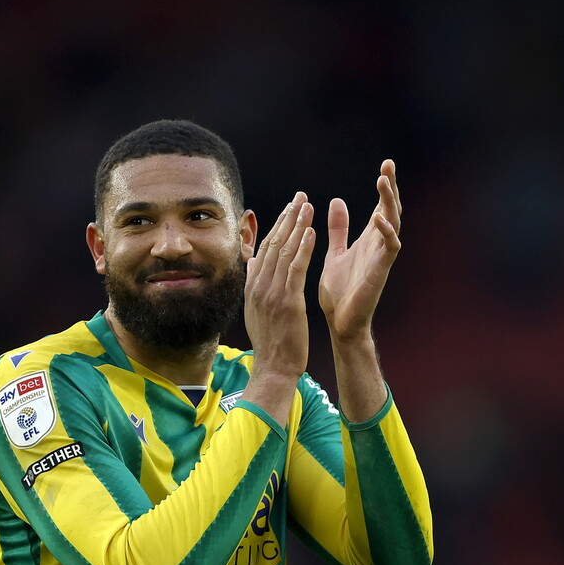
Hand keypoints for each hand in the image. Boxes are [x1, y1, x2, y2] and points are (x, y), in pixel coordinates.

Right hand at [244, 192, 315, 380]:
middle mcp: (259, 286)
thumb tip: (253, 261)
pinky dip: (302, 248)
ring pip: (284, 252)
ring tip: (307, 205)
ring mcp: (272, 294)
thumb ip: (256, 284)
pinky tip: (310, 231)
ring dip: (296, 226)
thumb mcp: (257, 310)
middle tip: (299, 196)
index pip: (265, 248)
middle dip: (288, 217)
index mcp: (253, 287)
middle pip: (274, 244)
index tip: (289, 207)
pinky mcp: (288, 302)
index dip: (277, 225)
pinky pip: (295, 270)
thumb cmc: (272, 343)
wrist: (274, 368)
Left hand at [318, 160, 401, 339]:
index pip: (381, 207)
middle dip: (391, 188)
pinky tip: (379, 218)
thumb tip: (337, 201)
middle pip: (391, 210)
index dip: (385, 187)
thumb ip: (339, 229)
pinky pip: (390, 249)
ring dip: (389, 203)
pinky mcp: (380, 271)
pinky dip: (387, 233)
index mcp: (369, 240)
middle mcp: (378, 245)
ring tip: (384, 183)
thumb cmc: (340, 292)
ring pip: (393, 224)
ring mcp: (381, 258)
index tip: (386, 164)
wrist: (340, 322)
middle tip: (388, 165)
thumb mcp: (336, 252)